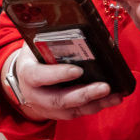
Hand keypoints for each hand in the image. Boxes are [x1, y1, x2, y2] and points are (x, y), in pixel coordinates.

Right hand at [5, 47, 122, 120]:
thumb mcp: (35, 45)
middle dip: (84, 95)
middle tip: (105, 87)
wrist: (24, 82)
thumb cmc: (35, 58)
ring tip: (115, 95)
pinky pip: (78, 113)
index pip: (39, 76)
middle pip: (59, 100)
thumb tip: (74, 26)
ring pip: (71, 111)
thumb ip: (48, 39)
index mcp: (27, 73)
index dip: (58, 74)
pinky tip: (111, 99)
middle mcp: (35, 95)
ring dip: (95, 104)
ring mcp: (47, 108)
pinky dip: (96, 107)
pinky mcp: (59, 114)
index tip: (78, 70)